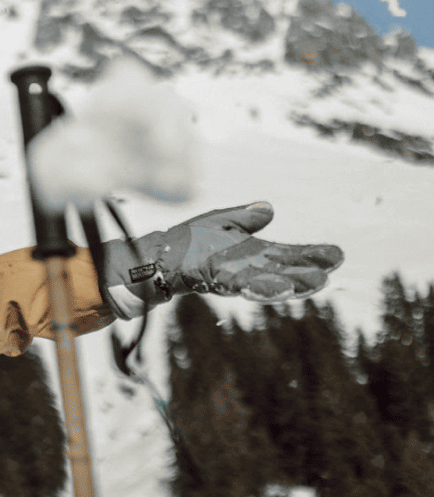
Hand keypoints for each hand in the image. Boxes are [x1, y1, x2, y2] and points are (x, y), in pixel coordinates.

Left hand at [101, 202, 343, 315]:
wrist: (159, 256)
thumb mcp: (220, 223)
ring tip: (317, 284)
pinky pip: (244, 283)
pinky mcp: (218, 279)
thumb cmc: (187, 241)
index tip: (337, 255)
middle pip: (284, 269)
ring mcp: (234, 274)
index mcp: (252, 252)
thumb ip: (245, 218)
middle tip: (333, 274)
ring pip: (270, 280)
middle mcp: (248, 266)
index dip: (311, 255)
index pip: (288, 254)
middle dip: (307, 272)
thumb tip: (268, 208)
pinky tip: (280, 288)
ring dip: (293, 283)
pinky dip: (262, 286)